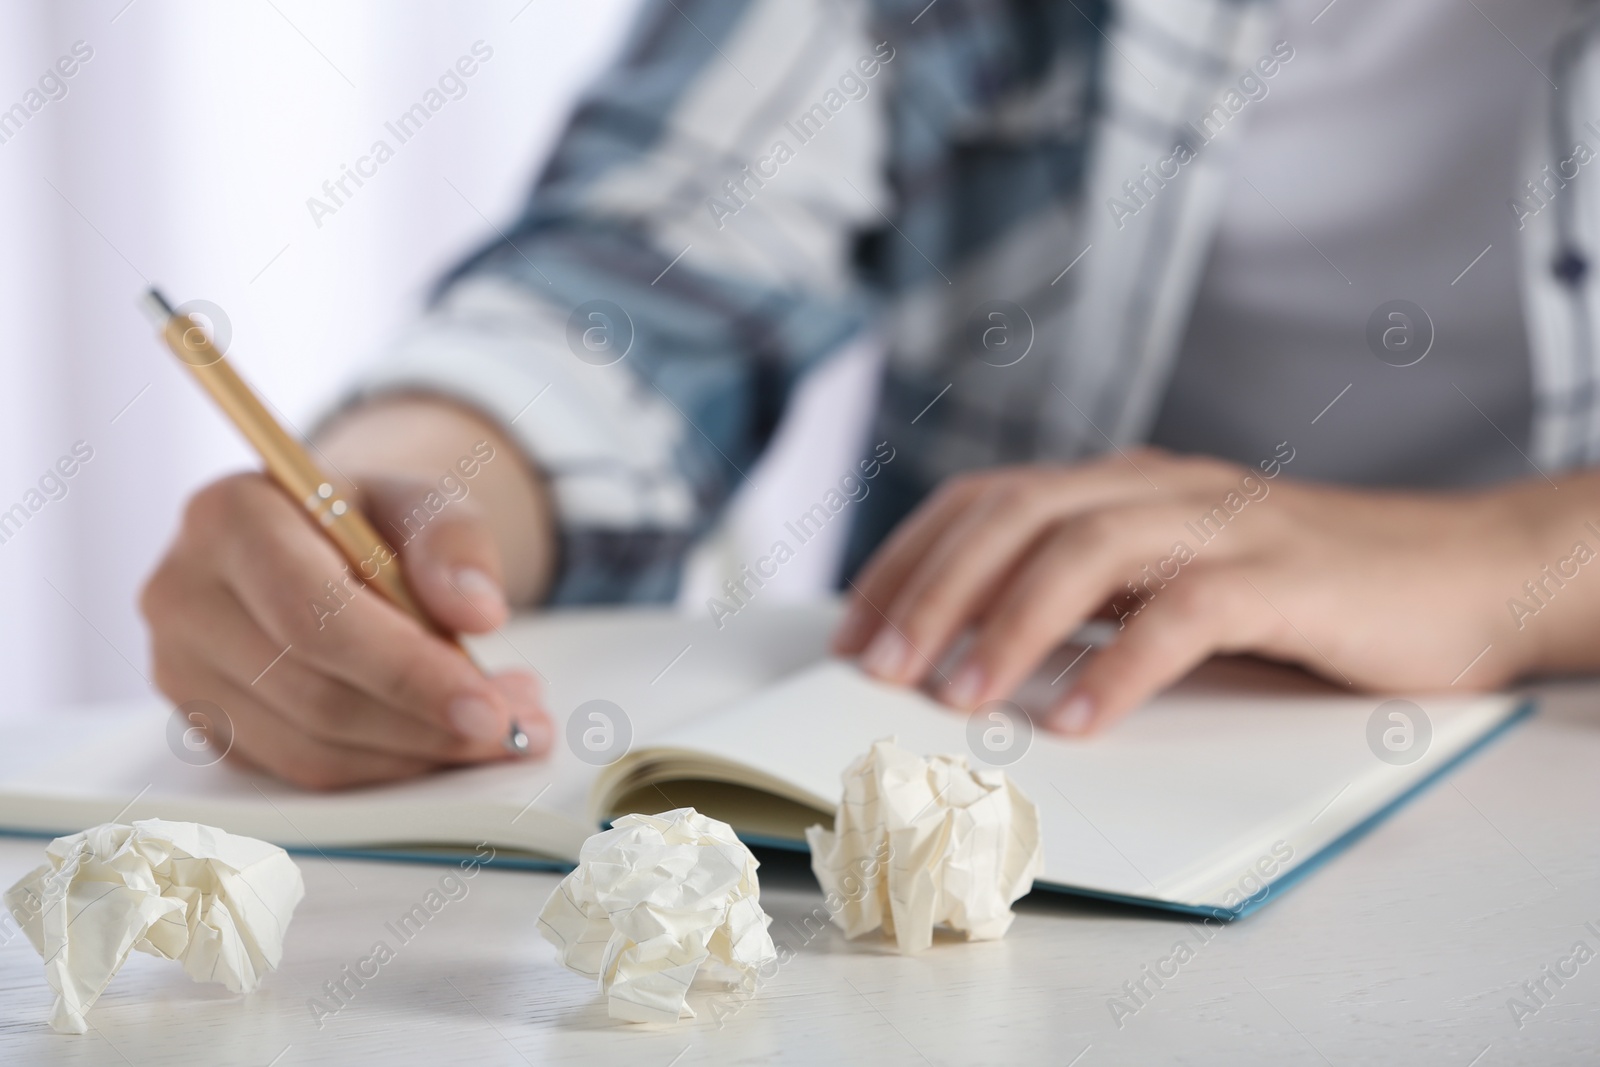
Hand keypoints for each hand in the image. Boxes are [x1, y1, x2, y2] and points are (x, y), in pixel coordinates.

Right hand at [142, 470, 552, 788]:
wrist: (318, 539)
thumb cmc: (370, 519)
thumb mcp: (424, 501)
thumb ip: (456, 542)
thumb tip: (479, 612)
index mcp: (229, 517)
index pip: (313, 617)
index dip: (405, 672)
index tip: (488, 709)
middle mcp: (183, 594)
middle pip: (313, 694)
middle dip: (428, 725)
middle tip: (517, 727)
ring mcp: (181, 667)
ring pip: (309, 750)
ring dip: (418, 755)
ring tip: (500, 727)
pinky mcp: (205, 723)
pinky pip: (303, 772)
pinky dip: (387, 767)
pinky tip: (444, 738)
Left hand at [833, 448, 1546, 735]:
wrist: (1463, 574)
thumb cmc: (1303, 594)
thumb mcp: (1174, 583)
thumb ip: (1093, 600)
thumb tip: (971, 656)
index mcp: (1123, 484)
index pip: (985, 499)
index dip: (908, 559)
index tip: (852, 631)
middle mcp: (1161, 486)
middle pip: (1017, 512)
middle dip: (935, 589)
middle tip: (879, 667)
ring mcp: (1225, 522)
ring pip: (1089, 546)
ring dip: (1009, 624)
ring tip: (956, 697)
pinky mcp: (1288, 575)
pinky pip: (1188, 610)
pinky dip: (1122, 667)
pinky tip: (1076, 723)